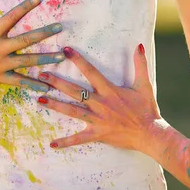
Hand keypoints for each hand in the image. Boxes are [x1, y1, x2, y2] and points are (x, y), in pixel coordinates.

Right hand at [0, 0, 64, 91]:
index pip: (12, 16)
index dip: (27, 6)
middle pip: (26, 40)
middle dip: (45, 33)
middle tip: (60, 27)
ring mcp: (0, 65)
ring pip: (28, 62)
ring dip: (46, 59)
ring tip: (61, 56)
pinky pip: (19, 82)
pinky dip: (34, 84)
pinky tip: (47, 85)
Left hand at [36, 45, 160, 149]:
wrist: (150, 134)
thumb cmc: (147, 109)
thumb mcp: (144, 84)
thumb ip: (140, 64)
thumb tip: (139, 45)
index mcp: (109, 90)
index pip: (90, 71)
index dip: (77, 60)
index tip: (65, 50)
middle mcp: (100, 104)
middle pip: (74, 91)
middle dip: (57, 82)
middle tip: (41, 75)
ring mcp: (97, 120)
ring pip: (72, 111)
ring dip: (55, 105)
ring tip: (39, 99)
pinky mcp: (97, 134)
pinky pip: (79, 139)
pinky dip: (66, 142)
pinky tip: (52, 143)